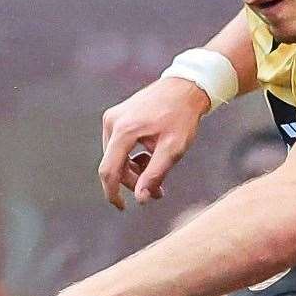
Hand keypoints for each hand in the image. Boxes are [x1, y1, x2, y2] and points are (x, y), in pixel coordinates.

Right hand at [98, 76, 210, 208]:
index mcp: (123, 130)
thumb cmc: (183, 117)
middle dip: (133, 181)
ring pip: (116, 156)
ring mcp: (113, 117)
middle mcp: (112, 122)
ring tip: (158, 171)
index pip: (109, 171)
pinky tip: (150, 156)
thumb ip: (155, 174)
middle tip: (158, 192)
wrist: (186, 86)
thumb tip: (140, 199)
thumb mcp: (173, 149)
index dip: (113, 193)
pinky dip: (132, 155)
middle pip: (113, 164)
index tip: (122, 208)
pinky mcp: (118, 115)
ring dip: (134, 169)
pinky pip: (119, 145)